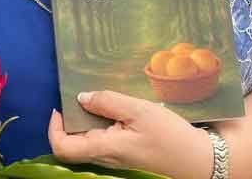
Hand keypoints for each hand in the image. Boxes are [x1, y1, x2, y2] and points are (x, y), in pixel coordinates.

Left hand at [48, 90, 213, 178]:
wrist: (197, 158)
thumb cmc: (170, 136)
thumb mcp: (139, 111)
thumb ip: (109, 102)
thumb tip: (82, 98)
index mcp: (105, 149)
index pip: (63, 148)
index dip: (54, 129)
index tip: (60, 107)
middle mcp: (106, 157)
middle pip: (74, 142)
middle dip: (72, 117)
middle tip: (82, 93)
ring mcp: (115, 157)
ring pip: (89, 139)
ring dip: (89, 118)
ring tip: (101, 97)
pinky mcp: (125, 153)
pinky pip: (105, 138)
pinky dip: (103, 122)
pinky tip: (116, 107)